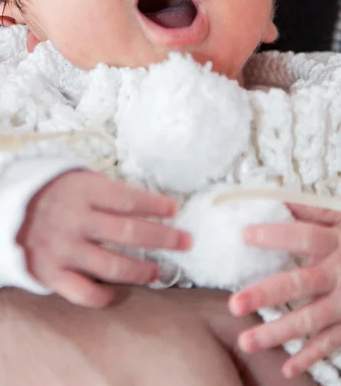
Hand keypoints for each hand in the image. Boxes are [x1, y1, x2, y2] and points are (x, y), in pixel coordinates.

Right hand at [17, 170, 189, 307]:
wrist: (1, 209)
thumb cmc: (47, 191)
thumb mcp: (74, 176)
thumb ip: (104, 189)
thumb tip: (145, 202)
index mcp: (83, 191)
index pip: (129, 199)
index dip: (156, 205)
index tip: (174, 210)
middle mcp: (75, 220)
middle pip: (129, 233)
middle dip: (163, 238)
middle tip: (184, 242)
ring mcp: (63, 249)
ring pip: (113, 266)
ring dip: (142, 270)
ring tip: (158, 271)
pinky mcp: (51, 273)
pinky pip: (83, 293)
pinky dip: (103, 296)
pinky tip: (117, 292)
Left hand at [228, 204, 340, 378]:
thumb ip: (314, 210)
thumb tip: (279, 198)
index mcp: (337, 243)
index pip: (304, 237)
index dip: (276, 236)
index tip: (245, 235)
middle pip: (301, 284)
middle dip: (266, 295)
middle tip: (235, 303)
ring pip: (311, 320)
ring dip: (278, 333)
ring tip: (246, 341)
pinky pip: (331, 343)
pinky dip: (310, 357)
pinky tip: (286, 367)